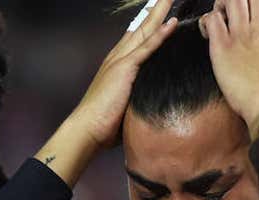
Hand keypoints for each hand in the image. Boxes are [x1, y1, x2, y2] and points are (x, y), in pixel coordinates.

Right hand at [68, 0, 178, 150]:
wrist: (87, 129)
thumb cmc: (104, 123)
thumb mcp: (124, 105)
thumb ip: (136, 96)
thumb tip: (151, 102)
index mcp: (118, 64)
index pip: (138, 38)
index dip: (150, 24)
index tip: (161, 12)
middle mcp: (119, 56)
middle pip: (142, 27)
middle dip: (156, 10)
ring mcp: (121, 61)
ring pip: (145, 31)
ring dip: (159, 13)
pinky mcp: (125, 69)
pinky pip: (147, 48)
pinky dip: (160, 35)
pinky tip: (171, 23)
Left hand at [200, 0, 258, 134]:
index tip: (252, 19)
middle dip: (241, 0)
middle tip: (232, 14)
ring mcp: (242, 37)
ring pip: (234, 0)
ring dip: (224, 5)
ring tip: (220, 19)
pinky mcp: (223, 47)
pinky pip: (213, 19)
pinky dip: (208, 21)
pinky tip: (208, 33)